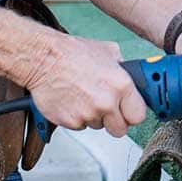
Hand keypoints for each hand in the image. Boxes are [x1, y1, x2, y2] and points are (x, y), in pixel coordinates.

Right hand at [26, 34, 147, 137]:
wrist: (43, 59)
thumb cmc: (72, 53)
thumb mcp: (108, 51)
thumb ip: (123, 68)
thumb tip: (132, 76)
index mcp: (121, 85)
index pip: (138, 116)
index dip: (132, 114)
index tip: (128, 112)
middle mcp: (107, 102)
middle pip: (120, 129)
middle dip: (114, 121)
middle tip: (105, 109)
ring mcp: (88, 114)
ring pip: (98, 127)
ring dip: (93, 117)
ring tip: (83, 97)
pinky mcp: (71, 122)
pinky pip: (80, 126)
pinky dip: (76, 117)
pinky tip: (71, 101)